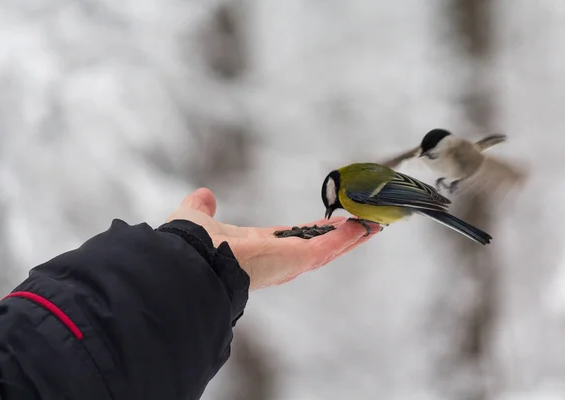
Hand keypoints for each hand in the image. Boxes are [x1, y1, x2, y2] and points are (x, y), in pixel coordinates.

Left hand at [166, 188, 380, 289]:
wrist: (193, 260)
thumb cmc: (192, 246)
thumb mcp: (198, 218)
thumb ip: (202, 209)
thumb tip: (203, 197)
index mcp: (257, 248)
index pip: (293, 240)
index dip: (313, 232)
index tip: (329, 225)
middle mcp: (276, 258)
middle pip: (318, 248)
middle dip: (341, 238)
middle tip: (364, 226)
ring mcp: (289, 261)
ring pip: (328, 250)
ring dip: (350, 238)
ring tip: (373, 225)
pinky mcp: (297, 259)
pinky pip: (327, 247)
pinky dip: (346, 238)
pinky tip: (363, 227)